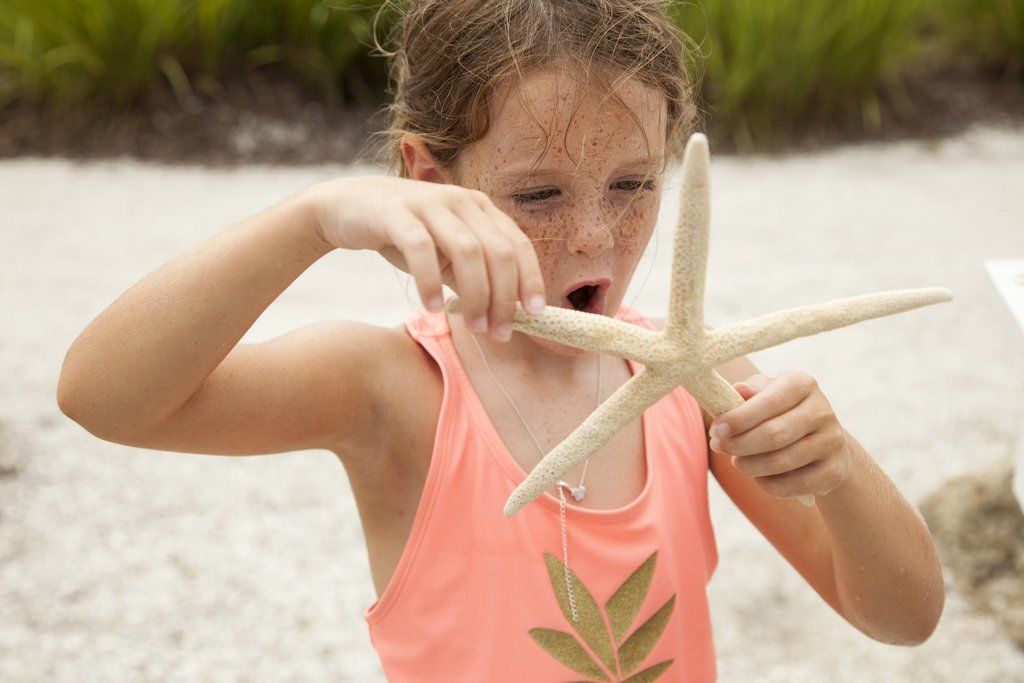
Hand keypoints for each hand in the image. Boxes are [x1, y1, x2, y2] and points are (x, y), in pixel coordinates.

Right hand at [305, 176, 546, 340]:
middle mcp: (460, 200)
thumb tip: (506, 314)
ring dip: (475, 295)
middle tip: (499, 333)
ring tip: (473, 328)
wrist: (345, 207)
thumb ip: (473, 276)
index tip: (536, 314)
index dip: (531, 280)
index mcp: (480, 208)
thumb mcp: (445, 254)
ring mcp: (429, 203)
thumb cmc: (404, 235)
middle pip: (498, 252)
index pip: (518, 245)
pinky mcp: (395, 212)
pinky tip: (434, 308)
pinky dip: (431, 282)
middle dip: (504, 297)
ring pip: (467, 251)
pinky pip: (421, 249)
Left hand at [708, 371, 852, 498]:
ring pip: (781, 462)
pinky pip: (793, 485)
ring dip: (749, 466)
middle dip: (739, 444)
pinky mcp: (835, 472)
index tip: (716, 429)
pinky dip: (767, 484)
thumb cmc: (781, 413)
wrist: (823, 442)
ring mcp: (832, 442)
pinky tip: (758, 476)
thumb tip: (738, 390)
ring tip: (737, 462)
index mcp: (802, 384)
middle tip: (718, 447)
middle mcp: (822, 411)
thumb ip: (749, 392)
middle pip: (774, 434)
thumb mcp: (765, 394)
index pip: (769, 401)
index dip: (739, 418)